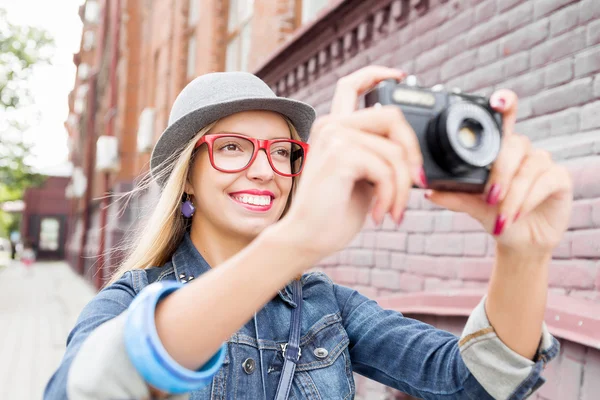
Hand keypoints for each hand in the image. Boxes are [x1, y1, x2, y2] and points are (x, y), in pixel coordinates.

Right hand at [280, 66, 426, 261]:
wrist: (306, 238)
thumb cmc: (333, 213)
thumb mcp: (363, 178)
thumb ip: (378, 157)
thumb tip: (412, 153)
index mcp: (334, 128)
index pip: (351, 85)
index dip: (378, 74)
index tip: (401, 76)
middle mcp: (331, 125)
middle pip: (392, 115)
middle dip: (412, 151)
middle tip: (415, 183)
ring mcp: (334, 137)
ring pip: (394, 150)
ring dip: (404, 187)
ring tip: (394, 210)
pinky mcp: (339, 155)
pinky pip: (386, 169)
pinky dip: (392, 195)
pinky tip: (381, 213)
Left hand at [425, 90, 573, 256]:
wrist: (518, 240)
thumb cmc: (494, 215)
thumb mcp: (470, 205)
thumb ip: (453, 195)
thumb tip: (429, 190)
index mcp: (499, 150)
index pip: (504, 119)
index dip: (504, 104)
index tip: (496, 100)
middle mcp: (522, 150)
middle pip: (514, 146)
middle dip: (501, 173)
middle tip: (490, 197)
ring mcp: (542, 162)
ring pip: (528, 168)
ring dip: (513, 195)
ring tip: (501, 215)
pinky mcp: (560, 178)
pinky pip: (545, 181)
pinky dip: (527, 200)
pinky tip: (515, 215)